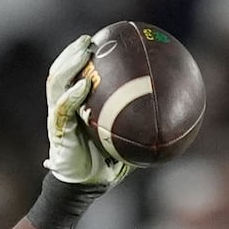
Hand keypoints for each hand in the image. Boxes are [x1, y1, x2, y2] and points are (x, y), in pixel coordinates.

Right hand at [43, 35, 128, 185]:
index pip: (76, 76)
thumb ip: (141, 130)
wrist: (85, 188)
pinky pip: (63, 109)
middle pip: (62, 72)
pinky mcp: (57, 131)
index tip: (99, 42)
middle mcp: (65, 108)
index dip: (82, 58)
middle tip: (88, 40)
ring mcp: (58, 118)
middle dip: (72, 54)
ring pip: (57, 83)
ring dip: (68, 65)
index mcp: (78, 107)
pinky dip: (71, 96)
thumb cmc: (105, 166)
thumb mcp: (127, 144)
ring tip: (82, 52)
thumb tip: (172, 122)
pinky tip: (82, 86)